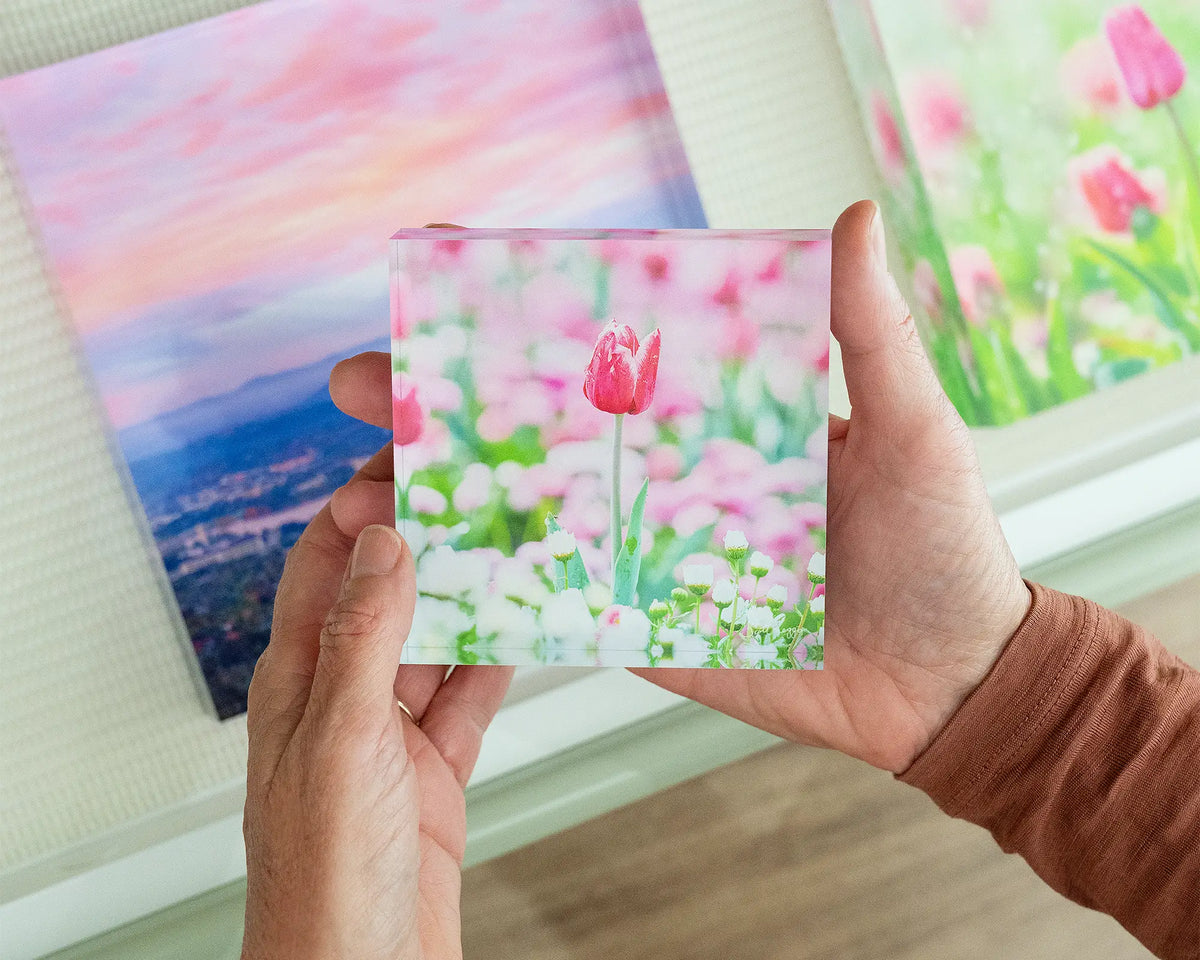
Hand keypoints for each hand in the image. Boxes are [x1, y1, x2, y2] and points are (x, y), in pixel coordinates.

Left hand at [242, 458, 513, 959]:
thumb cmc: (325, 882)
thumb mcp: (342, 744)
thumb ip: (363, 642)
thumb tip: (384, 543)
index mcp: (299, 680)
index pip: (329, 563)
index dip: (366, 506)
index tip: (414, 457)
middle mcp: (345, 696)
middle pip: (389, 591)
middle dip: (432, 540)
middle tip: (484, 492)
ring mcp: (392, 733)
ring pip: (438, 639)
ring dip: (475, 595)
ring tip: (519, 545)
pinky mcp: (434, 769)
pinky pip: (471, 694)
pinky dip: (502, 659)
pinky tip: (531, 629)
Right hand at [327, 200, 1030, 774]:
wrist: (947, 686)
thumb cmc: (941, 549)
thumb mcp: (912, 428)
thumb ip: (868, 336)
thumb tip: (849, 216)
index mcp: (714, 412)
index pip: (604, 345)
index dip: (520, 310)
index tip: (436, 268)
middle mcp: (665, 473)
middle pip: (535, 425)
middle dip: (436, 401)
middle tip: (356, 379)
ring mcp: (645, 553)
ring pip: (526, 515)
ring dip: (438, 500)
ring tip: (355, 487)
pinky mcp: (646, 629)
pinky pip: (557, 606)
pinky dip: (486, 593)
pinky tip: (415, 577)